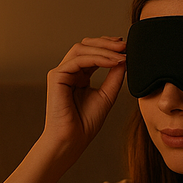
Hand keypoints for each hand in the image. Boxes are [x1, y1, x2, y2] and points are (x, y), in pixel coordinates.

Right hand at [43, 36, 125, 157]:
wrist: (72, 140)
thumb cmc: (86, 124)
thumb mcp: (107, 96)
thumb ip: (114, 77)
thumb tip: (124, 59)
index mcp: (79, 75)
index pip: (93, 52)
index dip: (109, 47)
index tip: (126, 48)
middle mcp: (69, 71)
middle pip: (85, 45)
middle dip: (106, 42)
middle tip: (125, 45)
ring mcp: (61, 72)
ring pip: (81, 48)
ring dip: (103, 49)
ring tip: (121, 54)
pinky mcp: (56, 76)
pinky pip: (78, 60)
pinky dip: (97, 58)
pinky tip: (112, 62)